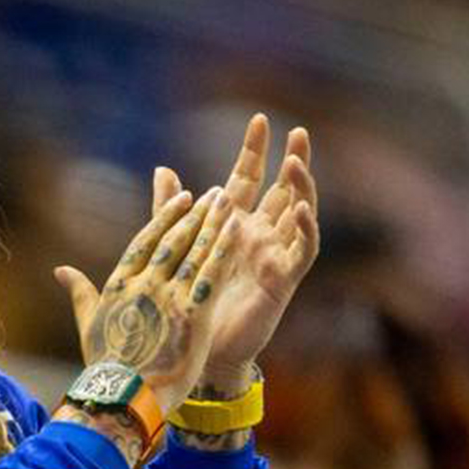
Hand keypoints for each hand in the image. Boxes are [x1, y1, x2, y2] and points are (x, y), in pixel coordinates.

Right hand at [54, 183, 243, 412]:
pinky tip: (236, 229)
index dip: (165, 217)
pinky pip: (212, 274)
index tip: (181, 197)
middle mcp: (144, 285)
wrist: (122, 397)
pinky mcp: (192, 314)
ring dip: (212, 224)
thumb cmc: (105, 366)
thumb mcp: (89, 324)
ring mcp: (169, 297)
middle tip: (212, 194)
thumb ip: (80, 292)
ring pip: (194, 252)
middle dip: (194, 214)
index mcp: (119, 285)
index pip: (145, 241)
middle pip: (173, 240)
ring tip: (227, 202)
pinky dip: (224, 249)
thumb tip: (60, 270)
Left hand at [179, 115, 320, 391]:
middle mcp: (259, 235)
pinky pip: (303, 250)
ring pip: (299, 214)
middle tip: (299, 131)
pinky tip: (302, 210)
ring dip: (301, 188)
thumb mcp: (177, 245)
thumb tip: (162, 169)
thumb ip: (170, 208)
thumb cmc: (189, 300)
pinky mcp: (283, 279)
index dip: (255, 150)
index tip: (260, 119)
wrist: (197, 348)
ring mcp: (274, 255)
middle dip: (294, 160)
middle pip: (283, 189)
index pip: (249, 178)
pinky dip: (305, 229)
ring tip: (296, 163)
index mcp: (233, 224)